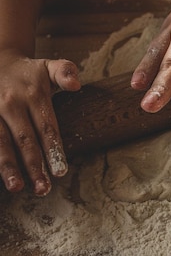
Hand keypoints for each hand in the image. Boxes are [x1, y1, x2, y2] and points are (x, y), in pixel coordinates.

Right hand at [0, 50, 79, 195]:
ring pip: (0, 143)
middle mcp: (11, 104)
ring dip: (9, 167)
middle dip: (34, 166)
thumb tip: (76, 85)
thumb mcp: (48, 66)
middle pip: (25, 140)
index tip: (61, 172)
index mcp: (33, 94)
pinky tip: (1, 176)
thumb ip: (65, 72)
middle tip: (44, 189)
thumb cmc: (28, 71)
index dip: (54, 150)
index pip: (47, 127)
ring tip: (17, 188)